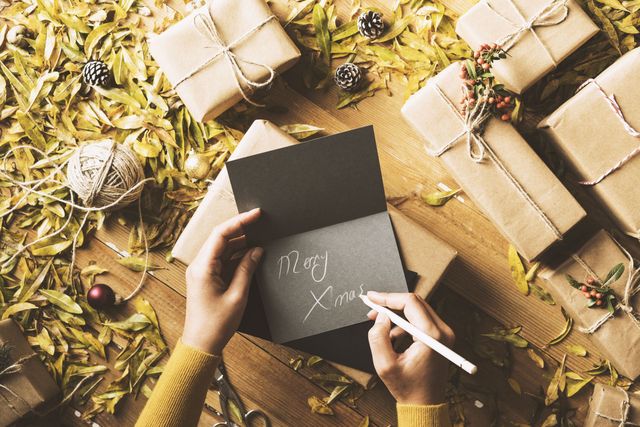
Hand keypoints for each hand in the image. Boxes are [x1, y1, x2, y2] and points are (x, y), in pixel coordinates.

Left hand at [182, 209, 262, 354]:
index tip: (257, 214)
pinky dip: (236, 255)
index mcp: (203, 267)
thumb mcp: (238, 295)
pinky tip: (250, 254)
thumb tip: (257, 250)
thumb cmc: (216, 324)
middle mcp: (199, 265)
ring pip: (222, 249)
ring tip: (260, 239)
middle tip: (261, 223)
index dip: (240, 221)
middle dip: (241, 229)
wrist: (201, 344)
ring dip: (240, 243)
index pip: (221, 234)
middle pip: (220, 238)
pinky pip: (222, 260)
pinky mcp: (206, 278)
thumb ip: (247, 269)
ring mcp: (202, 271)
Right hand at [366, 291, 454, 404]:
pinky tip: (392, 339)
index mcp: (432, 336)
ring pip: (416, 310)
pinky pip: (420, 320)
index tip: (371, 297)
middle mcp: (443, 331)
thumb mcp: (385, 365)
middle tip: (371, 309)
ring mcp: (444, 334)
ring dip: (396, 316)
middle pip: (415, 303)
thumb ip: (378, 337)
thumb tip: (380, 317)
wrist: (425, 404)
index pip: (410, 303)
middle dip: (390, 304)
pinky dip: (404, 325)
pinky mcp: (440, 337)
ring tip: (380, 328)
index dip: (388, 297)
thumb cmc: (408, 388)